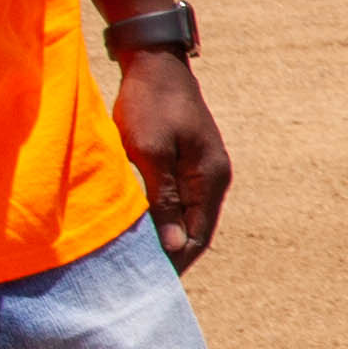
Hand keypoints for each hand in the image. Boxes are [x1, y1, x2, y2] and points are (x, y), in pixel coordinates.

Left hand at [110, 44, 228, 268]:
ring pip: (184, 216)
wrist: (154, 62)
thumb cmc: (150, 105)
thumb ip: (163, 201)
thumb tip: (174, 248)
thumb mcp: (150, 154)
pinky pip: (177, 199)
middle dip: (169, 255)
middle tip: (136, 279)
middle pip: (194, 231)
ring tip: (134, 257)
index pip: (197, 238)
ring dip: (163, 236)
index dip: (174, 264)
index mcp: (211, 179)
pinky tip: (139, 225)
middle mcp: (213, 178)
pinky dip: (160, 216)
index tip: (146, 285)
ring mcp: (202, 168)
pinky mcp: (186, 160)